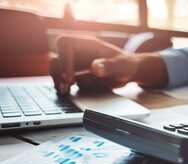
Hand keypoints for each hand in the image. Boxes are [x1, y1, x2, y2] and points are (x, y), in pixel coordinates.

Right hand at [49, 36, 167, 93]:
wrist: (128, 73)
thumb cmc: (126, 64)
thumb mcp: (121, 65)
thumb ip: (109, 65)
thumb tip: (95, 68)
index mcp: (87, 44)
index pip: (65, 44)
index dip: (64, 59)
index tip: (71, 77)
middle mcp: (78, 53)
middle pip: (57, 57)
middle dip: (58, 73)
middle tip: (67, 87)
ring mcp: (76, 64)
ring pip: (56, 69)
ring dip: (57, 80)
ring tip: (65, 91)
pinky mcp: (76, 75)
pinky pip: (63, 79)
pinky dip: (63, 86)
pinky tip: (69, 93)